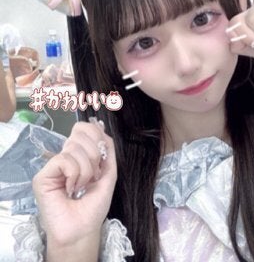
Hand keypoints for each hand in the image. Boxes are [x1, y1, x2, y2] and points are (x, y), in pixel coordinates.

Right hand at [32, 119, 116, 248]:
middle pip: (80, 133)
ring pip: (74, 147)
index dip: (95, 134)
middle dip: (94, 155)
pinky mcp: (43, 175)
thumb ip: (107, 149)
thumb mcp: (108, 172)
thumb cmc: (94, 204)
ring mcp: (54, 165)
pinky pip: (64, 159)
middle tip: (93, 177)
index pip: (84, 128)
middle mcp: (66, 156)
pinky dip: (74, 174)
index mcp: (80, 154)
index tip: (102, 155)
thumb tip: (100, 126)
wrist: (83, 228)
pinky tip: (70, 188)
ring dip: (86, 170)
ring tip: (81, 186)